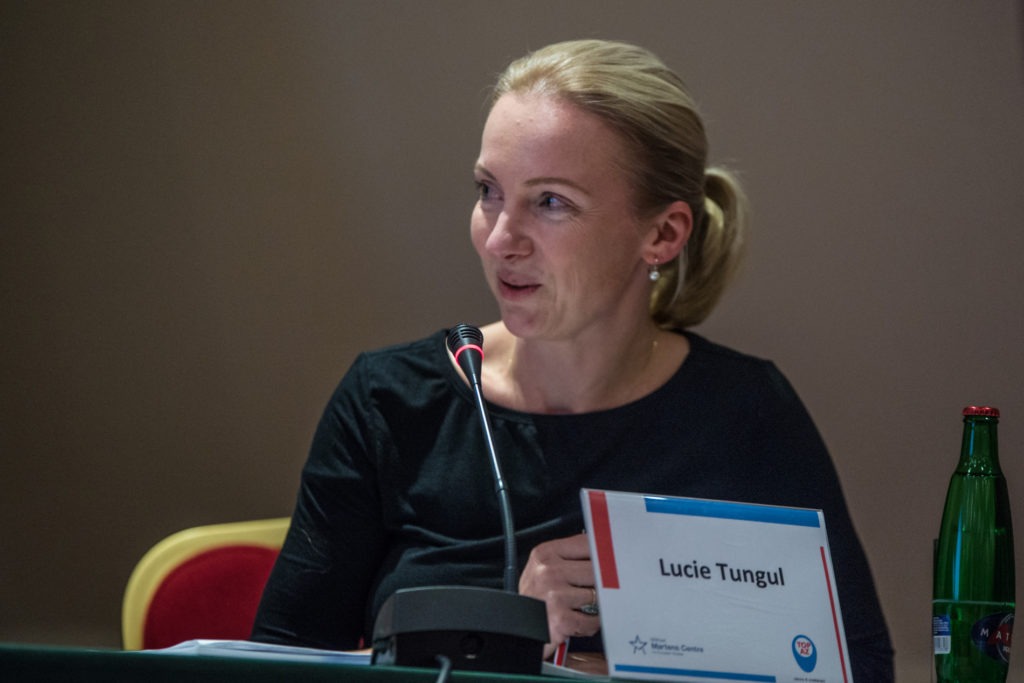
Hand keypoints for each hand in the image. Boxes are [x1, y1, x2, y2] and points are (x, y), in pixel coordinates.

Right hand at [518, 533, 599, 658]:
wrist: (516, 629)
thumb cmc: (534, 599)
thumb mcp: (542, 569)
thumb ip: (568, 558)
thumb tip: (603, 551)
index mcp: (544, 554)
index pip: (587, 544)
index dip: (604, 552)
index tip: (614, 557)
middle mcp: (548, 572)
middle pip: (596, 569)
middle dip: (600, 582)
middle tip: (595, 589)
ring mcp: (555, 596)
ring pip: (597, 594)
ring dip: (595, 605)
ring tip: (581, 607)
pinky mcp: (562, 620)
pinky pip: (593, 619)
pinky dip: (591, 624)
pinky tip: (579, 620)